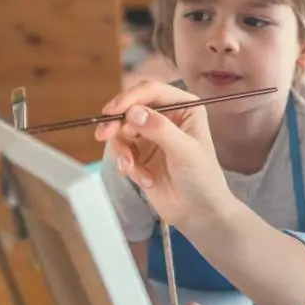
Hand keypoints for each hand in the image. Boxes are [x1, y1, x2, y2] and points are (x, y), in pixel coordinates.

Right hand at [95, 81, 232, 230]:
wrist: (198, 213)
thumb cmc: (202, 179)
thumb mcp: (185, 151)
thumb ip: (159, 129)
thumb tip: (133, 112)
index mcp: (184, 107)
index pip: (152, 91)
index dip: (130, 98)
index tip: (112, 111)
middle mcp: (166, 116)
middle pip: (131, 107)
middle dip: (116, 123)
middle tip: (103, 135)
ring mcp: (151, 135)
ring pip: (121, 130)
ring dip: (122, 150)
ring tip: (130, 169)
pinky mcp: (139, 154)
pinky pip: (122, 151)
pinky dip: (127, 165)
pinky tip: (144, 180)